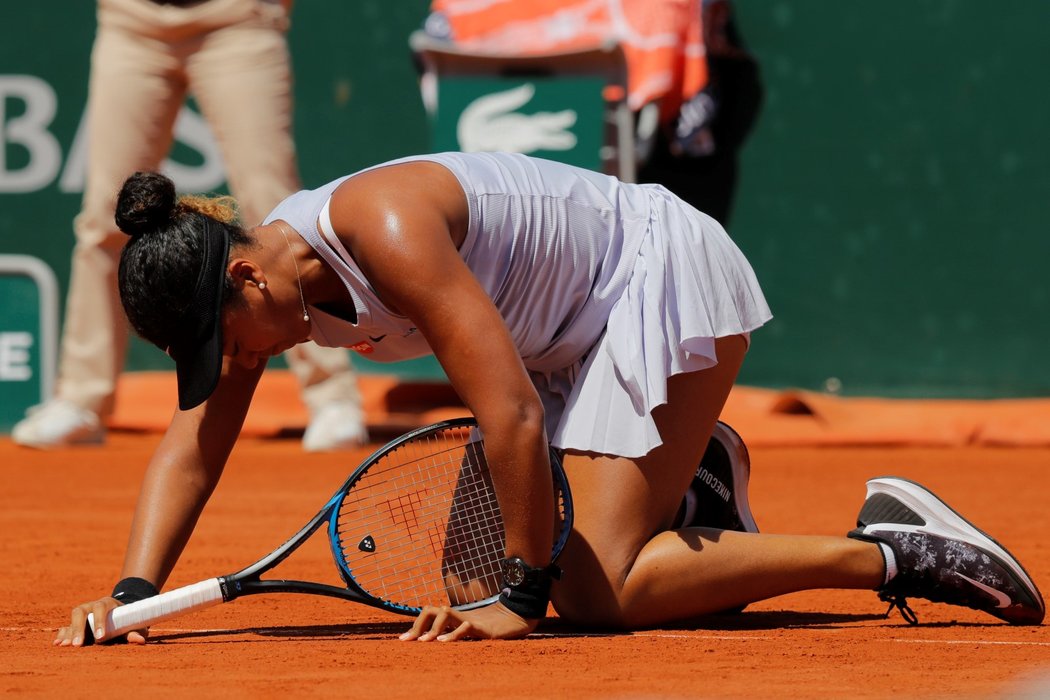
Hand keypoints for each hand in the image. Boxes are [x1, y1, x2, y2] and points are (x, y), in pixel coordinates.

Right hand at [52, 597, 147, 647]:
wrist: (118, 613)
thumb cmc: (126, 620)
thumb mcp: (132, 624)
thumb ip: (134, 631)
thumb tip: (140, 641)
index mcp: (107, 603)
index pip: (101, 608)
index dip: (100, 621)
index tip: (100, 637)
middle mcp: (91, 606)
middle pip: (81, 611)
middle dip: (79, 628)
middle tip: (78, 644)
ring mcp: (82, 614)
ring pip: (72, 619)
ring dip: (68, 633)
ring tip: (65, 646)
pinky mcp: (75, 623)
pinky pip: (66, 627)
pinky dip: (62, 634)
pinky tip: (58, 644)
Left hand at [399, 601, 538, 641]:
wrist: (518, 617)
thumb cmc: (495, 626)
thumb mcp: (472, 631)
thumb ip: (458, 633)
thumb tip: (441, 643)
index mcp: (455, 617)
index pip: (429, 613)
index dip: (415, 625)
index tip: (403, 640)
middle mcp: (459, 616)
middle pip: (431, 610)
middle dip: (417, 625)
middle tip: (407, 641)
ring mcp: (470, 619)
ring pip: (445, 614)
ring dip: (432, 628)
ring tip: (424, 642)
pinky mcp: (482, 626)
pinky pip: (465, 627)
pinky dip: (453, 634)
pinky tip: (444, 643)